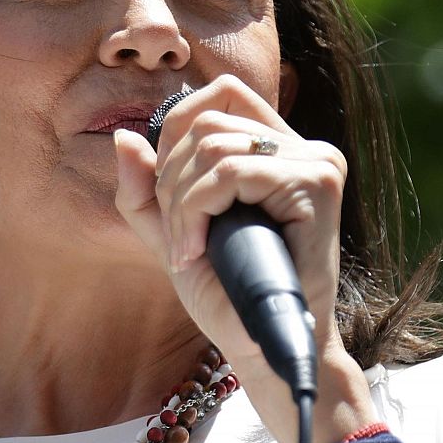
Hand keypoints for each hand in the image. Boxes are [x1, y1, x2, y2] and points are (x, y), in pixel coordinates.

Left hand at [111, 73, 346, 373]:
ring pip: (214, 146)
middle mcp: (304, 148)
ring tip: (189, 250)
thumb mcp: (173, 236)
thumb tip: (123, 137)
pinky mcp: (318, 184)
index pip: (221, 95)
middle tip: (178, 238)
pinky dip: (198, 211)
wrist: (263, 347)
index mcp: (278, 150)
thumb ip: (145, 191)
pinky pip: (232, 172)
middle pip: (208, 119)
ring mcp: (317, 163)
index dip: (176, 133)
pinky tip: (198, 251)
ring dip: (182, 203)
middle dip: (171, 178)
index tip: (170, 198)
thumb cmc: (227, 297)